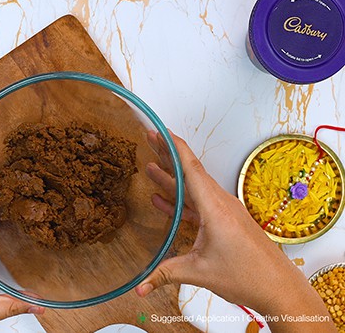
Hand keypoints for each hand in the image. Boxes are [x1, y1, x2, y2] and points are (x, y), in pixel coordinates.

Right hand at [136, 131, 334, 331]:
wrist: (278, 287)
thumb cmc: (248, 276)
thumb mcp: (199, 273)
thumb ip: (165, 275)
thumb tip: (140, 286)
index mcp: (215, 209)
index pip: (191, 169)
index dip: (173, 147)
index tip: (159, 131)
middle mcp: (221, 204)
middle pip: (190, 172)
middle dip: (168, 154)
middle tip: (149, 138)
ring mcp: (224, 211)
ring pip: (193, 188)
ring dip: (172, 178)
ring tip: (150, 167)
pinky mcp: (226, 221)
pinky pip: (199, 203)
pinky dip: (181, 200)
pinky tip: (164, 201)